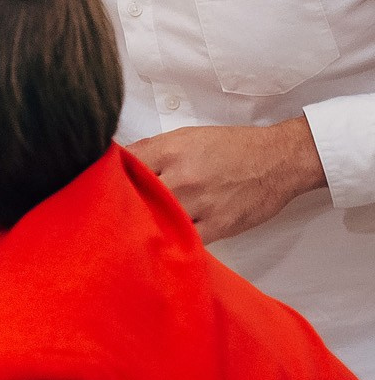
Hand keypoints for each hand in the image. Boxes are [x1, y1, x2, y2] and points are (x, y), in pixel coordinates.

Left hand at [126, 117, 325, 242]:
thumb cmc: (231, 147)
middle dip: (121, 205)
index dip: (108, 176)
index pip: (123, 165)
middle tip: (110, 214)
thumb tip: (117, 162)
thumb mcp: (186, 137)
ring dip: (145, 226)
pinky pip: (185, 241)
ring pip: (157, 221)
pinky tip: (163, 242)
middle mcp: (183, 176)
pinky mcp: (218, 226)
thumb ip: (151, 150)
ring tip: (132, 231)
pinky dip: (173, 242)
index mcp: (170, 150)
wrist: (278, 160)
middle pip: (135, 196)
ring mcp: (200, 203)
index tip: (100, 186)